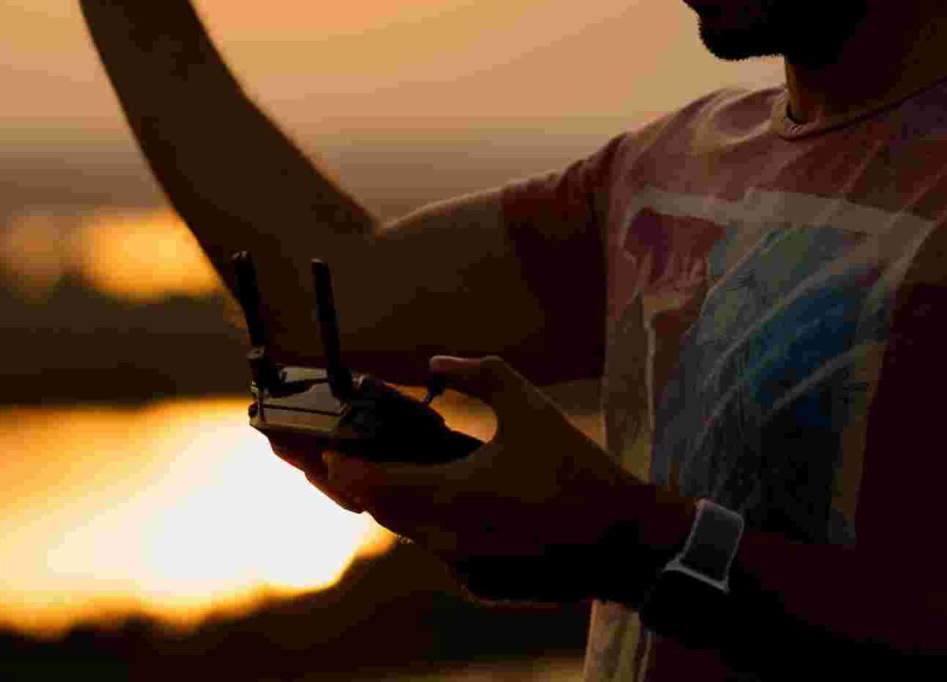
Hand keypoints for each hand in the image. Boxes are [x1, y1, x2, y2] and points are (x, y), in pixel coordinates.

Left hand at [310, 355, 671, 604]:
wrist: (622, 543)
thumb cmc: (576, 472)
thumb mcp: (529, 407)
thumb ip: (480, 374)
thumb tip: (436, 363)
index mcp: (450, 495)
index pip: (366, 486)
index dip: (336, 467)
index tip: (325, 446)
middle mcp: (445, 538)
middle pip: (379, 511)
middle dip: (353, 482)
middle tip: (332, 456)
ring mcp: (461, 567)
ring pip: (409, 530)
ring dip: (394, 501)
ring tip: (382, 470)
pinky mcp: (479, 583)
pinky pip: (441, 547)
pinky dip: (432, 521)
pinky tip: (440, 498)